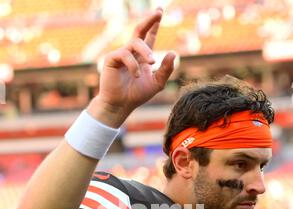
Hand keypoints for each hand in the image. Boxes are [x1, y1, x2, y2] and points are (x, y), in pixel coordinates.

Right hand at [88, 8, 175, 126]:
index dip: (154, 25)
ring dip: (147, 52)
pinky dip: (133, 65)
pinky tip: (136, 76)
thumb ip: (166, 70)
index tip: (159, 12)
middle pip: (139, 30)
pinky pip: (125, 54)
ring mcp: (120, 54)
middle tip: (159, 12)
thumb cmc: (136, 95)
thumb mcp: (157, 83)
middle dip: (149, 20)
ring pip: (135, 43)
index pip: (149, 37)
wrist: (121, 105)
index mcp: (142, 57)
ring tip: (152, 63)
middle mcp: (131, 53)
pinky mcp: (111, 59)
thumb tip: (173, 52)